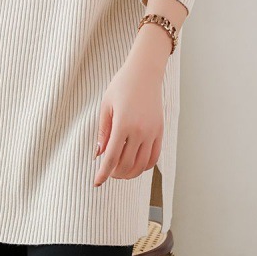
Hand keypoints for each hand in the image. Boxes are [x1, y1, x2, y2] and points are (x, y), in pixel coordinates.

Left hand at [93, 61, 163, 186]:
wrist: (145, 73)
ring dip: (129, 173)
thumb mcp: (106, 106)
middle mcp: (140, 131)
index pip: (111, 158)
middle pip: (126, 165)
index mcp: (123, 124)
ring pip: (141, 165)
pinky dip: (144, 166)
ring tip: (119, 171)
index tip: (96, 182)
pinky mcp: (160, 132)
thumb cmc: (121, 86)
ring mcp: (152, 132)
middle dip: (114, 174)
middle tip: (107, 172)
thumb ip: (103, 132)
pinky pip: (154, 157)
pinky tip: (135, 165)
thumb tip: (98, 154)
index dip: (103, 173)